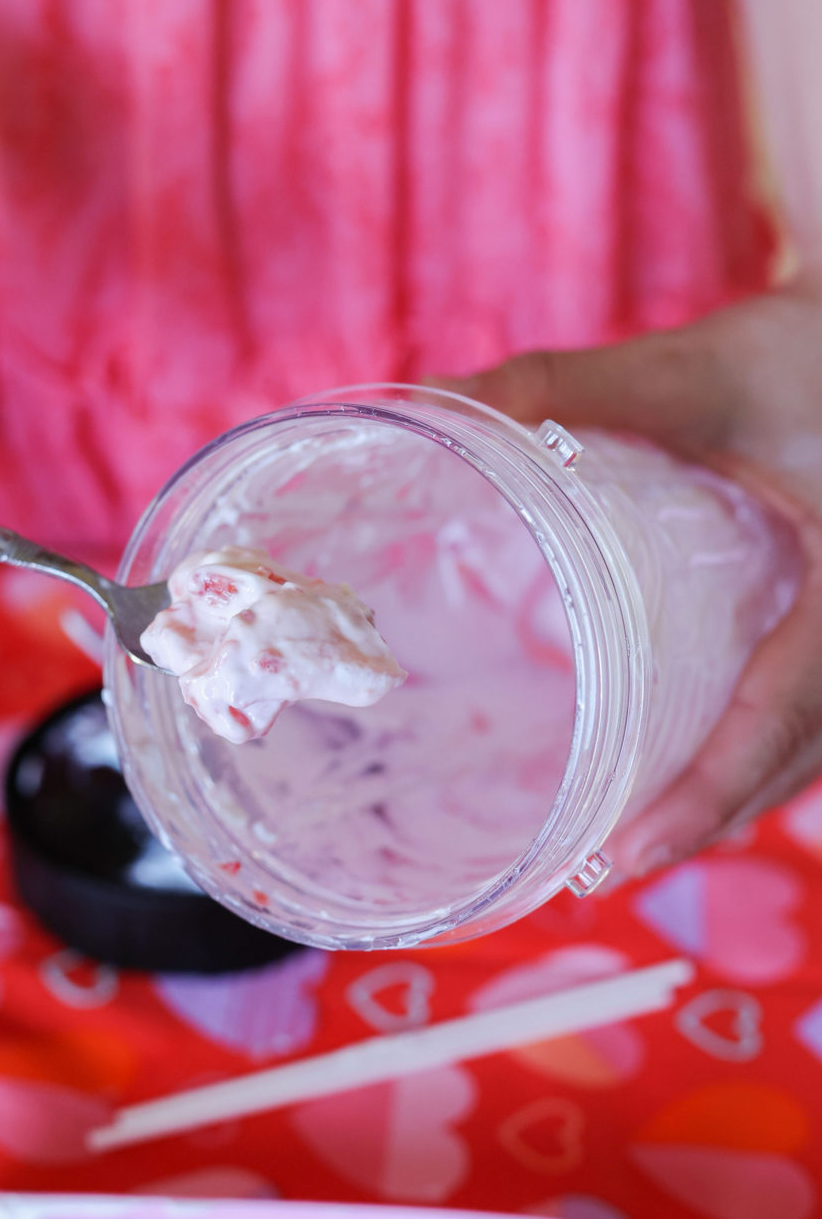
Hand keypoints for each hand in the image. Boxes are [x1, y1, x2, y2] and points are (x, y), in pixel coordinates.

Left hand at [428, 270, 821, 876]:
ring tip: (638, 844)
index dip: (709, 792)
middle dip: (707, 820)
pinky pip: (813, 721)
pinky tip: (693, 776)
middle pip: (801, 758)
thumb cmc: (797, 350)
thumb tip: (435, 406)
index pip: (785, 712)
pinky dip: (753, 759)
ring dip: (732, 801)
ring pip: (813, 752)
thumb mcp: (692, 371)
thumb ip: (567, 388)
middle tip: (607, 869)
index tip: (628, 855)